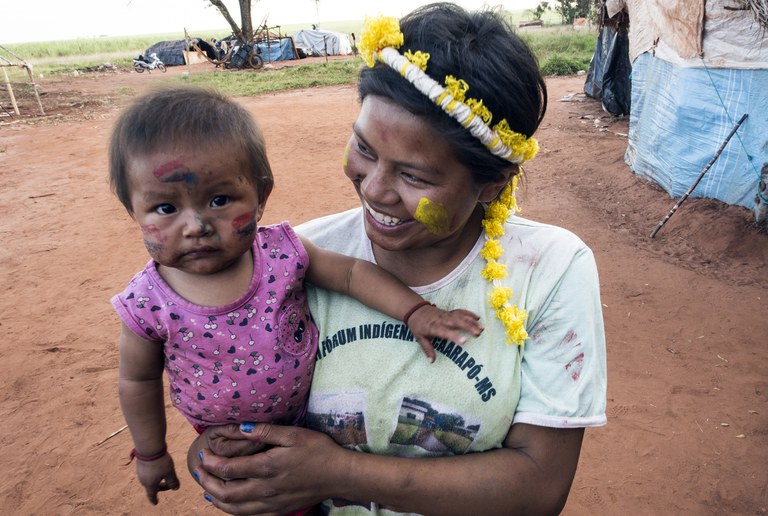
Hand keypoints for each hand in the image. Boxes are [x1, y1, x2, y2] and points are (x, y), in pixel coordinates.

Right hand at [135, 453, 179, 504]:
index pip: (152, 495)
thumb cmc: (160, 461)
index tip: (155, 503)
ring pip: (150, 478)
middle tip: (169, 484)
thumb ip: (173, 481)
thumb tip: (176, 488)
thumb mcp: (169, 472)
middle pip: (152, 487)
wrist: (149, 447)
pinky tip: (159, 465)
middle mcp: (143, 480)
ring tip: (164, 473)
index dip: (154, 499)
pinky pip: (148, 472)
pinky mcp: (140, 464)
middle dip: (160, 487)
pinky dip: (154, 472)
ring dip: (157, 478)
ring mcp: (140, 471)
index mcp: (150, 485)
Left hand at [192, 423, 342, 514]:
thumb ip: (265, 432)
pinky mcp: (278, 511)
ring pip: (234, 509)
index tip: (202, 454)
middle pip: (226, 493)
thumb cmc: (319, 450)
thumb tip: (241, 427)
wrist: (340, 475)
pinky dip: (233, 511)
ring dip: (216, 499)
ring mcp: (272, 504)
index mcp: (267, 467)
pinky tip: (229, 504)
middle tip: (198, 471)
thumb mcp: (294, 434)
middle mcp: (266, 489)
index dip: (210, 463)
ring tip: (206, 488)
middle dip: (207, 482)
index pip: (228, 469)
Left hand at [408, 306, 483, 361]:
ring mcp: (447, 315)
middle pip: (457, 322)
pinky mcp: (449, 312)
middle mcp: (442, 320)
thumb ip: (427, 349)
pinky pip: (460, 312)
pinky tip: (477, 317)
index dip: (455, 336)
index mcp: (434, 327)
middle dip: (468, 327)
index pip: (445, 332)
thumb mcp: (420, 338)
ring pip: (461, 317)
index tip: (465, 341)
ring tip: (482, 328)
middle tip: (478, 334)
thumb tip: (432, 361)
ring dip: (471, 322)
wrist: (416, 310)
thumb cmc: (418, 326)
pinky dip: (469, 314)